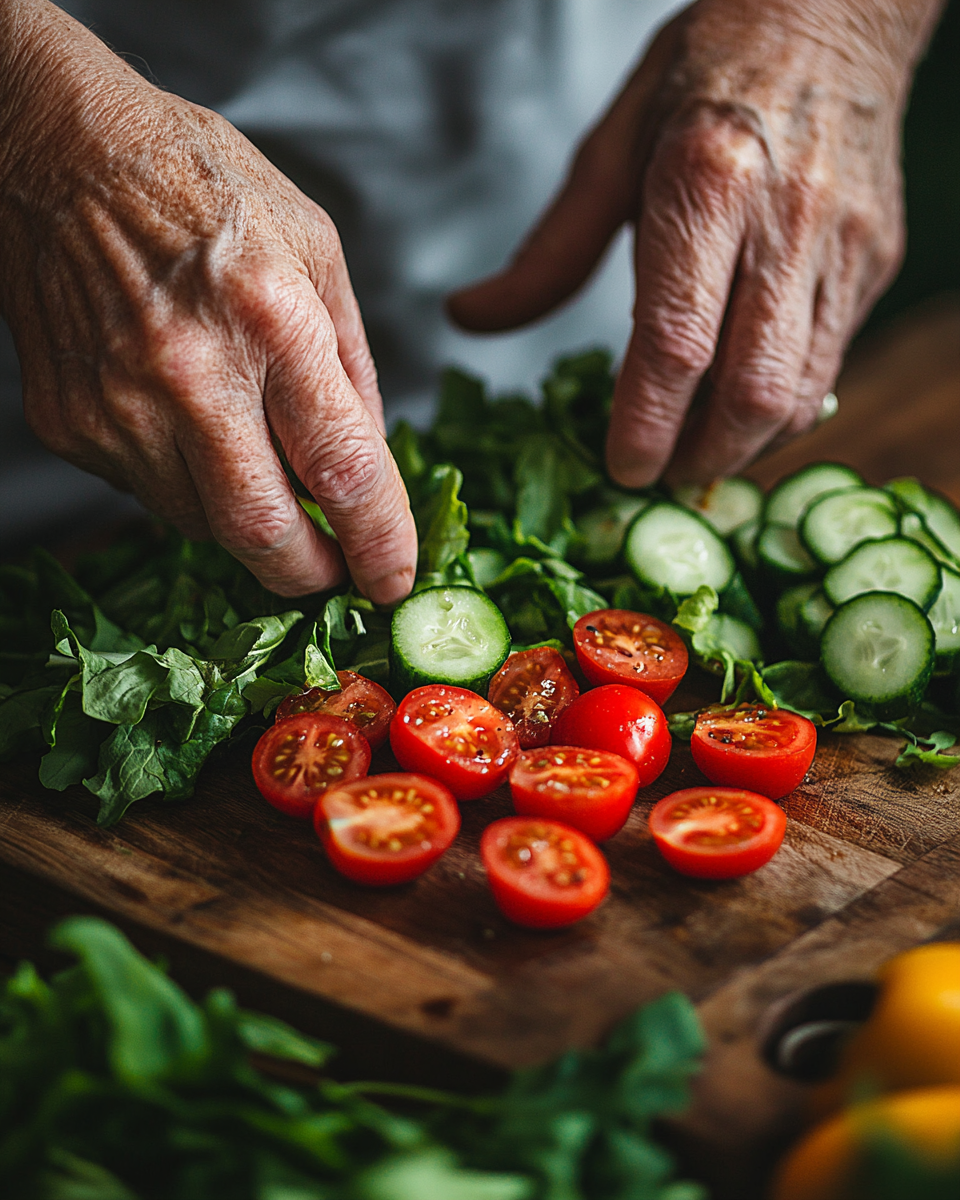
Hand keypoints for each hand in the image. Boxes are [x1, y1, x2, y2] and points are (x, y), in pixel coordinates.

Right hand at [0, 0, 415, 600]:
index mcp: (271, 319)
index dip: (379, 543)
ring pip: (201, 525)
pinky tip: (186, 425)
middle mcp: (190, 373)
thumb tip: (370, 455)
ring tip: (252, 461)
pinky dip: (186, 485)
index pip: (342, 468)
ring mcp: (119, 405)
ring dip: (244, 523)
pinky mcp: (71, 423)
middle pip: (261, 531)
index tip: (393, 579)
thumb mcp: (315, 247)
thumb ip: (351, 363)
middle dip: (308, 573)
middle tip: (332, 571)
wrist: (59, 152)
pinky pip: (146, 493)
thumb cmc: (196, 183)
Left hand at [449, 0, 943, 485]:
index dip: (645, 423)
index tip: (619, 468)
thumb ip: (548, 250)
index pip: (676, 341)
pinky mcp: (877, 263)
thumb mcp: (613, 145)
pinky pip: (832, 368)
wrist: (838, 12)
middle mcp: (788, 219)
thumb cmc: (711, 71)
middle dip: (698, 457)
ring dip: (742, 447)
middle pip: (750, 391)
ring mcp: (845, 246)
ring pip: (801, 394)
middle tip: (658, 477)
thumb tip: (470, 317)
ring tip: (695, 453)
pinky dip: (782, 412)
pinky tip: (739, 411)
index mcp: (706, 178)